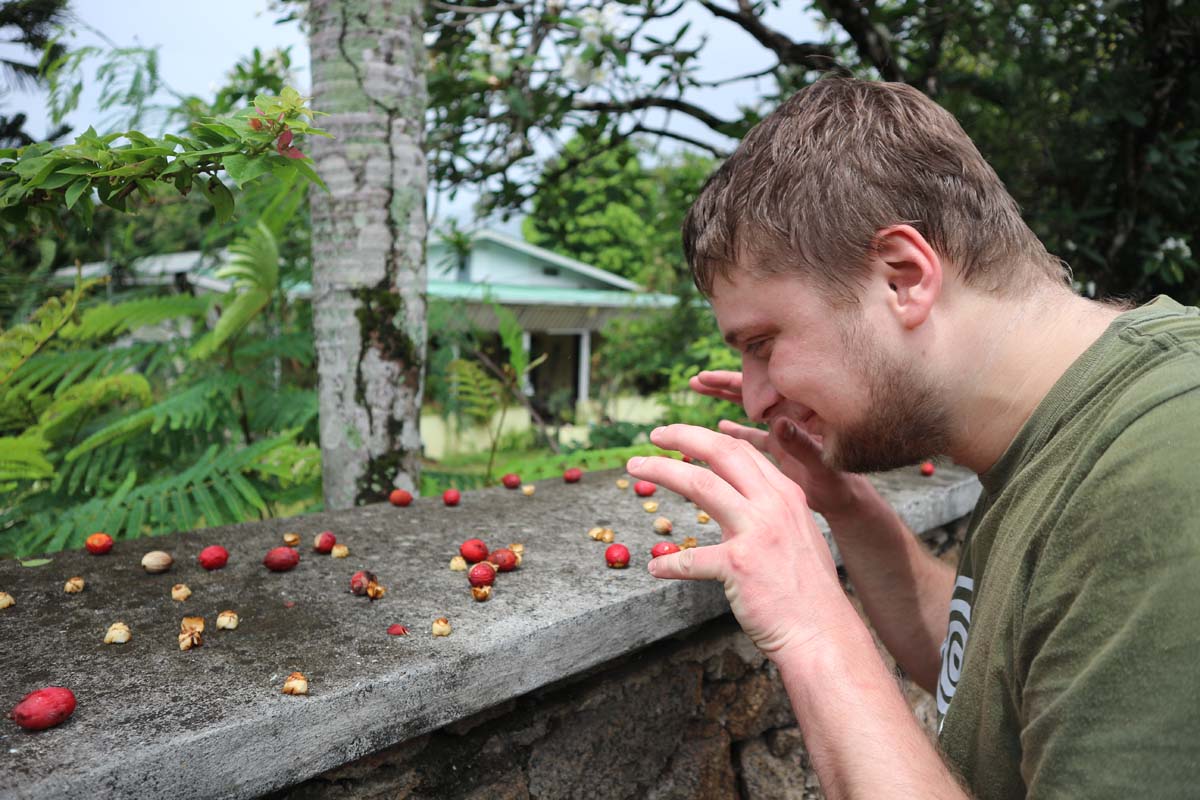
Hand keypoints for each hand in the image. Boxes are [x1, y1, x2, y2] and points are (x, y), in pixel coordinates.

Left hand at [627, 424, 860, 659]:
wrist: (822, 633)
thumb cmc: (806, 591)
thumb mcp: (797, 535)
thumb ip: (770, 512)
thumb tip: (739, 502)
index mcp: (786, 494)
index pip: (741, 451)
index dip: (707, 438)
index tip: (681, 438)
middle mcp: (773, 505)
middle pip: (721, 452)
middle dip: (682, 437)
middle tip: (655, 435)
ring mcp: (756, 532)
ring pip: (700, 485)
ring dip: (661, 471)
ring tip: (636, 469)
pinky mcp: (738, 565)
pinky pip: (689, 558)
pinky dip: (668, 563)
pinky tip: (656, 567)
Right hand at [689, 371, 868, 517]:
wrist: (844, 501)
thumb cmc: (840, 483)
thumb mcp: (822, 464)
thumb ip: (802, 444)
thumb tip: (780, 422)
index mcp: (799, 412)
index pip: (765, 386)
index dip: (737, 379)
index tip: (712, 376)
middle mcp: (789, 414)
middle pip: (753, 391)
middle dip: (724, 383)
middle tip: (698, 379)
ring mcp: (783, 429)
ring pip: (750, 408)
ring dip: (725, 399)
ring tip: (699, 388)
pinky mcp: (779, 446)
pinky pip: (754, 433)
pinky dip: (736, 429)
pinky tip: (719, 425)